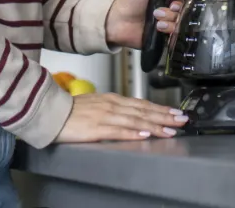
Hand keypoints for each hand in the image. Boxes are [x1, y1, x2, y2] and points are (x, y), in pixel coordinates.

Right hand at [55, 92, 188, 142]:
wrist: (52, 112)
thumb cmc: (71, 110)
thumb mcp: (96, 104)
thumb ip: (114, 108)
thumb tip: (130, 114)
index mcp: (112, 99)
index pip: (142, 104)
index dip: (160, 109)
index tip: (175, 113)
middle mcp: (112, 105)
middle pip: (144, 111)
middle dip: (165, 116)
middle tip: (182, 120)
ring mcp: (105, 116)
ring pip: (136, 121)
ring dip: (155, 125)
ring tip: (171, 129)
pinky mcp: (97, 128)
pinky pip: (119, 131)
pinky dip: (134, 133)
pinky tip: (145, 135)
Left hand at [104, 0, 186, 48]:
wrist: (118, 21)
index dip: (180, 1)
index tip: (172, 2)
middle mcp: (167, 11)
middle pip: (183, 12)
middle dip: (173, 12)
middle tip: (161, 11)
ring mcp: (166, 24)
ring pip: (180, 24)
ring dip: (169, 21)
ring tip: (156, 20)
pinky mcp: (163, 37)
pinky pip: (176, 36)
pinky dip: (168, 31)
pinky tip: (158, 28)